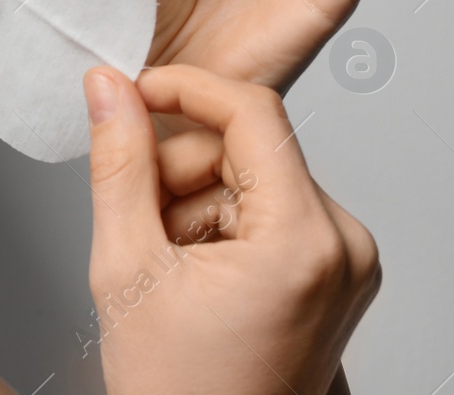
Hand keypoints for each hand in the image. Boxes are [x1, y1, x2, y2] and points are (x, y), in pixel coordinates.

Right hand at [81, 64, 380, 394]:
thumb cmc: (181, 393)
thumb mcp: (127, 267)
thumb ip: (118, 163)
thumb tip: (108, 90)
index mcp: (305, 239)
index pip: (252, 110)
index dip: (182, 88)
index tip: (131, 91)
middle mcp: (344, 245)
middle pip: (248, 146)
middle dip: (180, 171)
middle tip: (139, 223)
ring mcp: (345, 263)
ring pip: (251, 177)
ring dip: (193, 202)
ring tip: (166, 264)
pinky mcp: (333, 274)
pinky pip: (268, 210)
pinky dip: (218, 226)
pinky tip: (192, 274)